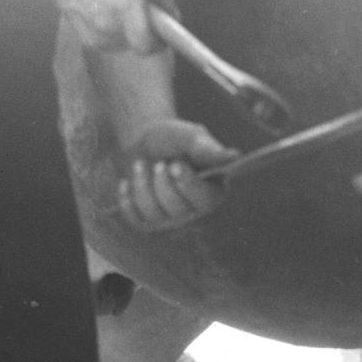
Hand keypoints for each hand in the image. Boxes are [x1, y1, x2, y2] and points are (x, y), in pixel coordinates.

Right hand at [48, 0, 177, 54]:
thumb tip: (174, 14)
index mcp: (124, 5)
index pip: (147, 44)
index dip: (160, 43)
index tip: (164, 33)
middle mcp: (110, 25)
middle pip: (140, 44)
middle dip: (146, 30)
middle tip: (141, 9)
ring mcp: (97, 35)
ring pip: (127, 44)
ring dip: (130, 30)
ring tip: (120, 4)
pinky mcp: (88, 41)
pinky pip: (113, 42)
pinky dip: (116, 31)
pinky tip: (107, 9)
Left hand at [115, 120, 237, 231]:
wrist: (143, 144)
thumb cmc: (172, 140)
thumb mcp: (189, 137)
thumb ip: (207, 148)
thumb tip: (234, 156)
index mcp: (213, 192)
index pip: (205, 200)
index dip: (188, 184)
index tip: (175, 164)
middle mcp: (195, 213)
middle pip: (177, 210)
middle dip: (162, 182)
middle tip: (160, 163)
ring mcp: (170, 222)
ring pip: (154, 214)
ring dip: (142, 184)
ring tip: (140, 164)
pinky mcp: (148, 224)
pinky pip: (135, 218)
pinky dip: (127, 197)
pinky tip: (127, 182)